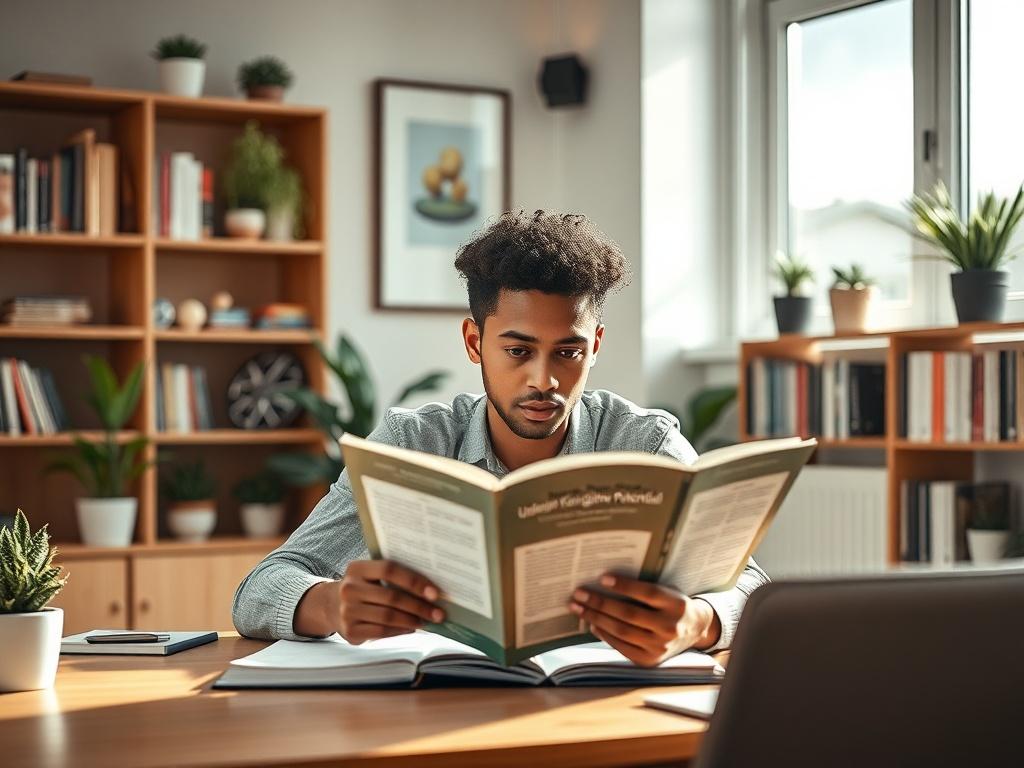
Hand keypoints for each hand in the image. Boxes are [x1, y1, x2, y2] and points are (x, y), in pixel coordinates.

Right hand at [296, 560, 444, 643]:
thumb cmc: (362, 587)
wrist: (330, 605)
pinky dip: (400, 631)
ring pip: (388, 617)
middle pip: (391, 597)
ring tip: (427, 620)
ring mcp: (347, 611)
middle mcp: (349, 588)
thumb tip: (430, 589)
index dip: (414, 581)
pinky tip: (412, 628)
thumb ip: (393, 576)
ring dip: (412, 620)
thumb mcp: (369, 575)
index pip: (389, 570)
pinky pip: (381, 632)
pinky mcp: (350, 630)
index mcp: (357, 568)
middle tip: (438, 613)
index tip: (434, 592)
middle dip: (419, 606)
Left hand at [569, 574, 720, 666]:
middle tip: (579, 594)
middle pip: (629, 614)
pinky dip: (604, 635)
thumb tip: (605, 583)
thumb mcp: (667, 591)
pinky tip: (592, 625)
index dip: (624, 586)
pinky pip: (622, 647)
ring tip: (578, 608)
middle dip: (600, 603)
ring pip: (622, 631)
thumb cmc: (672, 604)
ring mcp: (660, 647)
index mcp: (676, 604)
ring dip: (596, 618)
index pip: (647, 593)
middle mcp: (669, 627)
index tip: (602, 578)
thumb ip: (644, 589)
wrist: (695, 630)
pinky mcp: (650, 660)